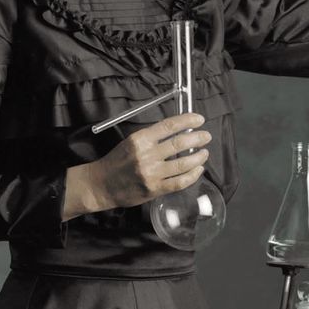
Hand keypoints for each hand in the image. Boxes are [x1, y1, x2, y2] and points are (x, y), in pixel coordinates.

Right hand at [63, 112, 211, 218]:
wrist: (102, 184)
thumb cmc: (118, 161)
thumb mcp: (132, 141)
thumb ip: (153, 137)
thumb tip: (178, 131)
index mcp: (140, 139)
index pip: (169, 126)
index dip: (188, 120)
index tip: (199, 119)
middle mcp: (146, 155)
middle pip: (179, 143)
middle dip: (198, 138)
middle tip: (206, 136)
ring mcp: (151, 173)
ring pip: (183, 164)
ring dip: (198, 157)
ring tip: (205, 152)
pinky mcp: (154, 189)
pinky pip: (179, 182)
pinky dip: (193, 175)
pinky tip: (199, 170)